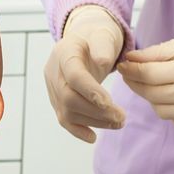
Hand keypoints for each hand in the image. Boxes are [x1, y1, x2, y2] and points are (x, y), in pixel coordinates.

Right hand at [44, 5, 127, 142]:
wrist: (85, 41)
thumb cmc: (97, 38)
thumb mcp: (103, 35)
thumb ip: (103, 46)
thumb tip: (103, 61)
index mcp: (64, 52)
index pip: (73, 75)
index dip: (89, 90)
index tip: (109, 103)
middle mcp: (53, 71)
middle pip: (68, 98)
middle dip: (96, 111)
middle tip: (121, 117)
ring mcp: (52, 87)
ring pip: (67, 112)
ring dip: (94, 121)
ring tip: (118, 122)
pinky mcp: (57, 100)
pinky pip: (64, 119)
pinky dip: (78, 130)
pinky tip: (93, 138)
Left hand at [117, 28, 173, 129]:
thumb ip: (157, 53)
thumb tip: (129, 59)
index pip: (150, 75)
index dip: (132, 71)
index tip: (122, 66)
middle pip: (153, 95)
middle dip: (137, 85)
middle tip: (131, 75)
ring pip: (162, 111)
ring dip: (153, 99)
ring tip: (156, 85)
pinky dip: (170, 109)